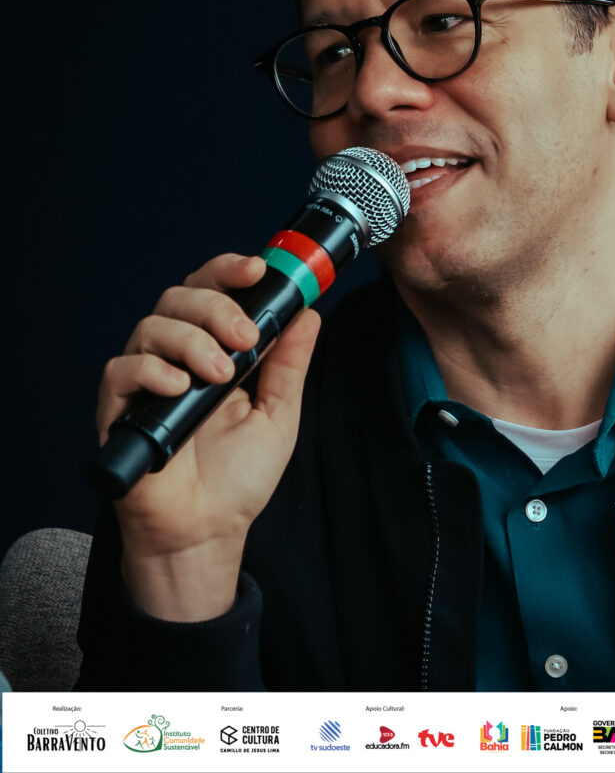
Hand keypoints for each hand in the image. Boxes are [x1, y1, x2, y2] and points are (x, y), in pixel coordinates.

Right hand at [96, 253, 320, 620]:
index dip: (229, 271)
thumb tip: (309, 314)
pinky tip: (181, 388)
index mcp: (214, 350)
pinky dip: (151, 371)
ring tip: (219, 376)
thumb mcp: (279, 413)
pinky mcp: (118, 409)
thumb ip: (289, 363)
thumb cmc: (239, 477)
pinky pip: (122, 369)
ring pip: (152, 325)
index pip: (212, 291)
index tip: (258, 269)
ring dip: (191, 341)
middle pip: (180, 297)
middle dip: (216, 306)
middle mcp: (176, 356)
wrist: (206, 531)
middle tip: (245, 337)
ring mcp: (146, 381)